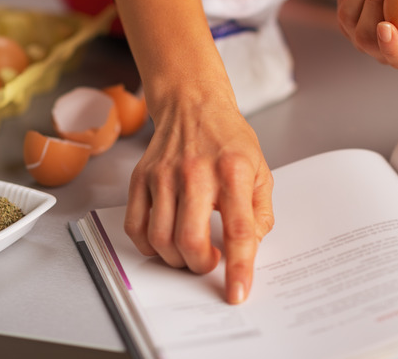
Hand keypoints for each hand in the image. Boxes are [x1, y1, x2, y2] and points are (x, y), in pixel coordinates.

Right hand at [124, 91, 273, 304]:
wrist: (193, 105)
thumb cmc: (230, 140)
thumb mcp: (261, 171)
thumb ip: (260, 213)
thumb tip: (248, 248)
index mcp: (234, 171)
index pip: (239, 229)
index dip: (239, 267)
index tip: (238, 293)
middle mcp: (196, 172)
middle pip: (190, 239)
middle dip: (200, 265)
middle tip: (209, 263)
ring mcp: (164, 174)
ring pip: (160, 238)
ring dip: (175, 259)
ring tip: (189, 252)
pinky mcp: (141, 177)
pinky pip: (136, 226)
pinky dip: (148, 246)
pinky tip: (165, 241)